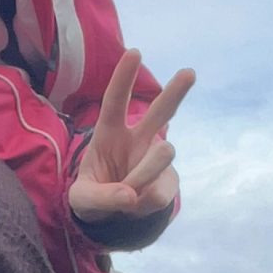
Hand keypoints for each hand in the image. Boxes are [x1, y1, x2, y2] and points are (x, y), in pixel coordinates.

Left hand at [68, 52, 195, 224]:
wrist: (112, 220)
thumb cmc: (92, 197)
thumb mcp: (83, 200)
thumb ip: (101, 197)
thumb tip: (131, 196)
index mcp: (109, 133)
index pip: (115, 102)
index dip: (124, 78)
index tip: (135, 52)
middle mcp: (137, 140)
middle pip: (160, 111)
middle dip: (176, 91)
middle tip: (189, 73)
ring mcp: (156, 159)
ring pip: (162, 156)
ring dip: (143, 175)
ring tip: (127, 196)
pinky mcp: (169, 182)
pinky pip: (162, 191)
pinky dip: (146, 204)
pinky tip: (136, 207)